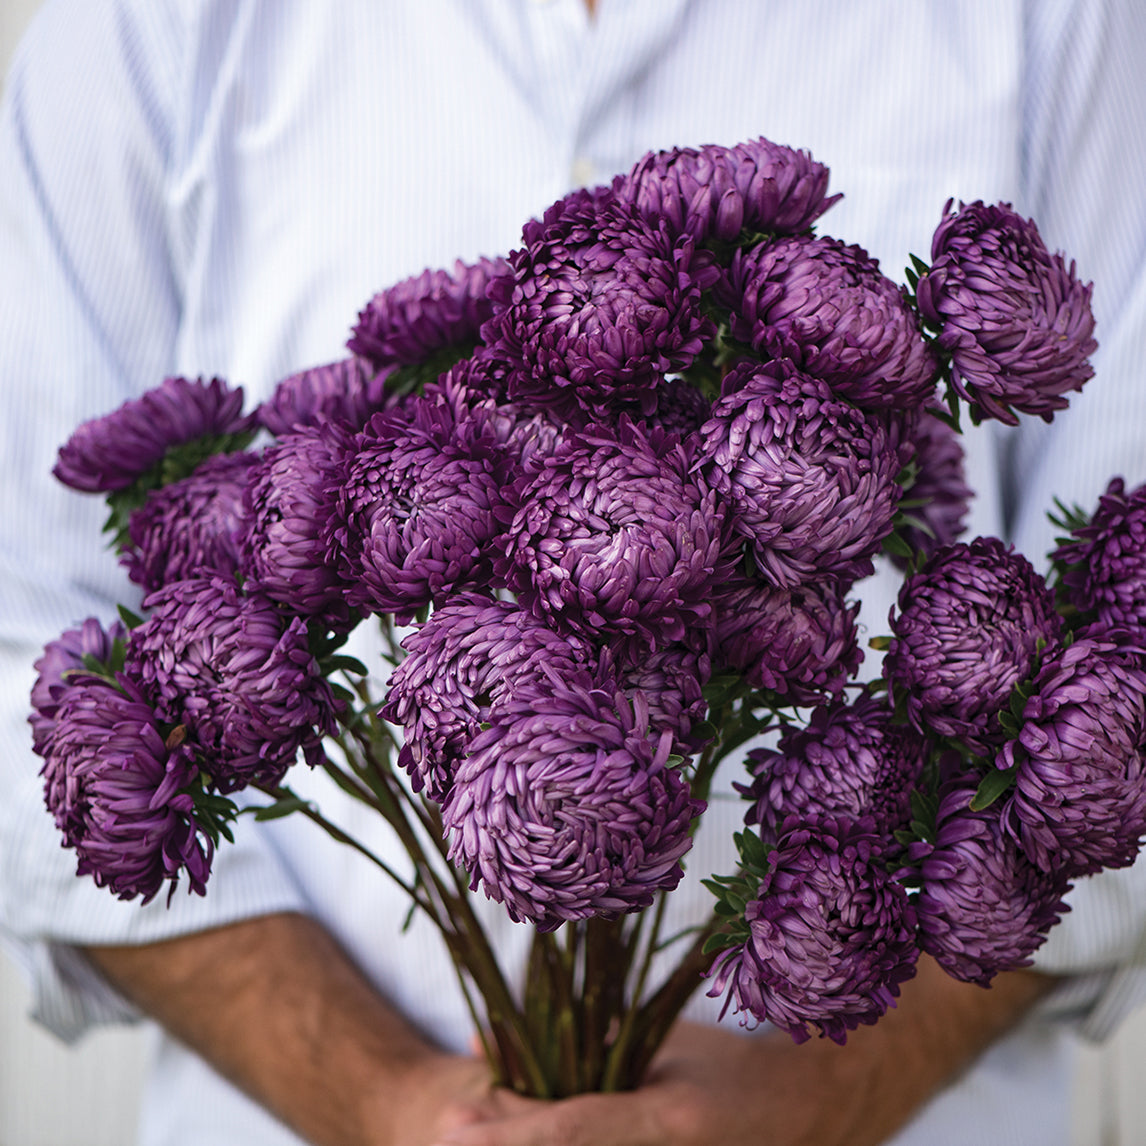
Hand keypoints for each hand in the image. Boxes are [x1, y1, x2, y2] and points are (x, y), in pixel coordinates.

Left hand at [426, 955, 1056, 1145]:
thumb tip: (494, 1040)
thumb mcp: (662, 1044)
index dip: (512, 1131)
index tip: (454, 1122)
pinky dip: (561, 1144)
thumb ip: (586, 1043)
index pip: (576, 1130)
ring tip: (475, 1131)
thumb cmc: (734, 1068)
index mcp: (670, 1121)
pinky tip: (527, 1131)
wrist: (812, 1115)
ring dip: (530, 1142)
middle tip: (449, 1130)